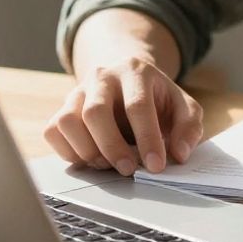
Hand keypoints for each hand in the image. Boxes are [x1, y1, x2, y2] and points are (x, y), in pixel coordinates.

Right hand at [42, 56, 203, 176]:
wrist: (128, 79)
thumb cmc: (157, 98)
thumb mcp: (183, 106)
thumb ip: (189, 127)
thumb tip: (180, 154)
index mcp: (135, 71)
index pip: (137, 106)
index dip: (147, 139)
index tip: (155, 166)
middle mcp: (102, 77)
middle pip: (95, 112)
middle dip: (113, 147)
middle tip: (129, 170)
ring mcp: (78, 91)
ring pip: (68, 121)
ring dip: (87, 151)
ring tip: (108, 164)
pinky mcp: (62, 107)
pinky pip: (53, 131)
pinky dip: (68, 152)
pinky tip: (90, 159)